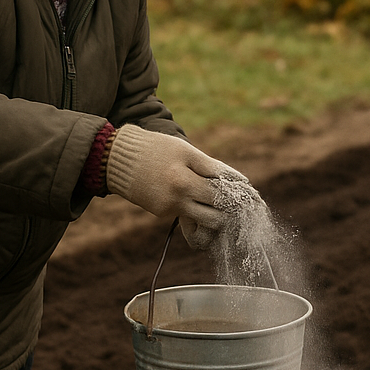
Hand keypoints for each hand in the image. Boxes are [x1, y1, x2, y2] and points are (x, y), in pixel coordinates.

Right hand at [105, 125, 246, 241]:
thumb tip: (238, 180)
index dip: (240, 194)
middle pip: (217, 213)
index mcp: (185, 179)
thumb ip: (211, 167)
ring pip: (205, 221)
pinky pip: (188, 217)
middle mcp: (178, 198)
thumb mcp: (185, 151)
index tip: (253, 195)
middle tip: (241, 204)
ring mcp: (169, 209)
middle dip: (231, 209)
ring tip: (223, 204)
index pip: (222, 192)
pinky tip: (201, 202)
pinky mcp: (162, 214)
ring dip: (217, 216)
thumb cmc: (155, 148)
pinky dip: (198, 212)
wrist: (116, 160)